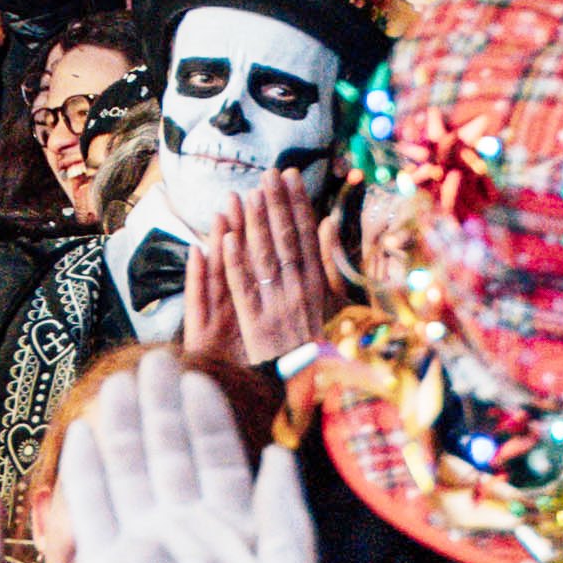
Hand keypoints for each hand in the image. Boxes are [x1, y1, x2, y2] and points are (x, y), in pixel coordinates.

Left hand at [183, 180, 343, 369]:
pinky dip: (235, 264)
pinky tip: (226, 239)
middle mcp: (300, 292)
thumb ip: (332, 264)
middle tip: (267, 173)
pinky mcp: (256, 325)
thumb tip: (330, 223)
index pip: (307, 237)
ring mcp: (277, 308)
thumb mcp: (336, 304)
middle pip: (286, 242)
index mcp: (319, 286)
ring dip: (256, 226)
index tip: (290, 176)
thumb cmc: (325, 345)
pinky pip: (244, 290)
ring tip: (248, 195)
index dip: (298, 205)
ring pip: (264, 259)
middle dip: (277, 205)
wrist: (311, 389)